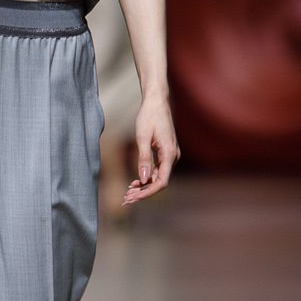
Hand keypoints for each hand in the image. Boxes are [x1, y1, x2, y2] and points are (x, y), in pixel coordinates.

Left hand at [122, 91, 179, 205]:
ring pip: (159, 177)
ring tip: (128, 192)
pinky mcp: (166, 153)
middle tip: (126, 199)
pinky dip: (147, 178)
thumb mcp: (142, 137)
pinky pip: (158, 170)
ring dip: (144, 186)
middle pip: (160, 182)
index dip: (147, 193)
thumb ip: (143, 159)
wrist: (156, 101)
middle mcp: (173, 156)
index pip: (161, 182)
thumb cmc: (149, 116)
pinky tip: (135, 182)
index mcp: (170, 154)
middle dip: (144, 192)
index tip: (133, 198)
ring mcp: (171, 155)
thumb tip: (143, 179)